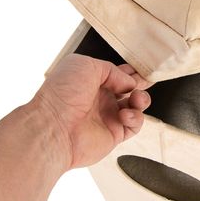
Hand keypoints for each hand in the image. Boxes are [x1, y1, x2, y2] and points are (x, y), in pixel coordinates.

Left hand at [32, 53, 153, 169]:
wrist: (53, 127)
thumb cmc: (62, 95)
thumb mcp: (86, 65)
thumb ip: (112, 70)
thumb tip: (128, 82)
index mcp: (92, 82)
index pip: (118, 75)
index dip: (130, 72)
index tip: (141, 69)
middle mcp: (100, 99)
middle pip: (130, 90)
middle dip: (140, 85)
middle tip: (146, 81)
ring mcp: (108, 117)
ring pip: (135, 107)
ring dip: (141, 100)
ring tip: (136, 99)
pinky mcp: (114, 134)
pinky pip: (134, 125)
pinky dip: (136, 118)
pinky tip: (125, 114)